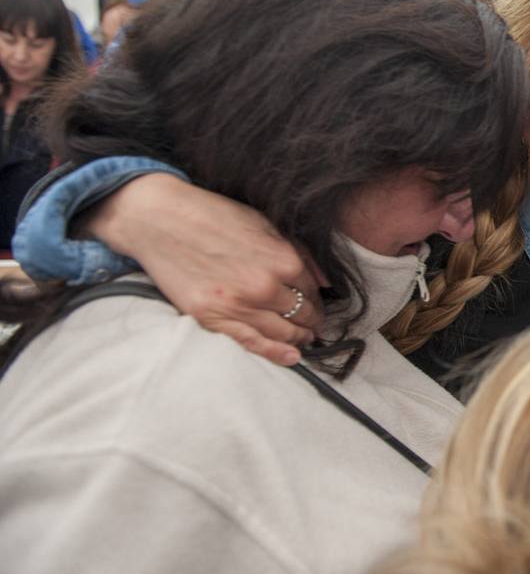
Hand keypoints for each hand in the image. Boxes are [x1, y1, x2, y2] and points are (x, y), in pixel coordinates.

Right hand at [85, 174, 322, 365]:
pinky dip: (274, 353)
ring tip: (306, 340)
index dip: (318, 299)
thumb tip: (326, 281)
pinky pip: (250, 342)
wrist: (160, 220)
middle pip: (301, 314)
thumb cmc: (213, 216)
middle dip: (311, 321)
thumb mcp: (265, 223)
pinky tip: (291, 357)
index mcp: (283, 259)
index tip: (318, 304)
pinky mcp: (211, 318)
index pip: (312, 289)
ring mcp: (238, 305)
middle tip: (316, 326)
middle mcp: (265, 286)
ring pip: (281, 332)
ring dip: (298, 338)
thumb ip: (300, 252)